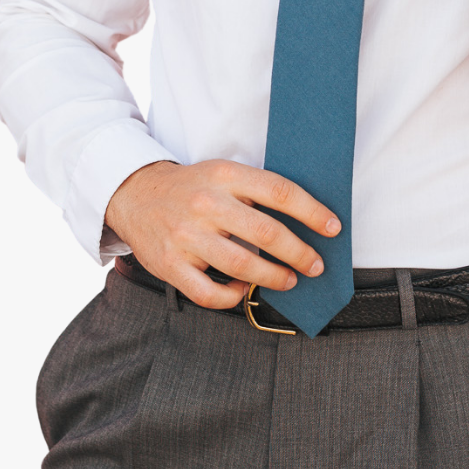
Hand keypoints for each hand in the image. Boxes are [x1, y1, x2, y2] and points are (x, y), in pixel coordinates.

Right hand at [104, 159, 340, 309]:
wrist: (135, 194)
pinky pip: (210, 292)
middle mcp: (206, 204)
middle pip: (267, 232)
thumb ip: (256, 190)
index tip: (333, 228)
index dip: (312, 212)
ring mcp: (186, 236)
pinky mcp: (170, 264)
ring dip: (274, 277)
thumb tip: (307, 216)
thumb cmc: (191, 187)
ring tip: (290, 280)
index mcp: (225, 176)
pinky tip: (242, 288)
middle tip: (316, 265)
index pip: (279, 192)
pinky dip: (233, 295)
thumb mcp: (222, 172)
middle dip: (299, 253)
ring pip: (242, 265)